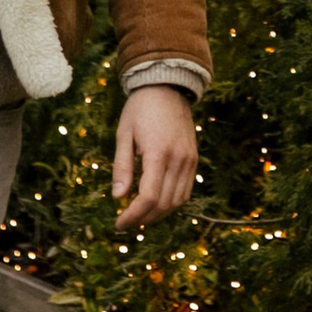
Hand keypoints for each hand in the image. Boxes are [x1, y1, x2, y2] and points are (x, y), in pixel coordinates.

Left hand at [113, 84, 197, 230]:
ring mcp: (189, 160)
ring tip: (139, 216)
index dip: (133, 216)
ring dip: (158, 214)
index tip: (118, 223)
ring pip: (177, 201)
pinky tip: (156, 203)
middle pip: (163, 204)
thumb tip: (118, 197)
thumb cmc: (140, 109)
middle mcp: (178, 160)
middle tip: (126, 222)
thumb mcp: (124, 134)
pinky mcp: (193, 159)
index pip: (148, 197)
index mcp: (158, 153)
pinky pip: (185, 191)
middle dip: (143, 219)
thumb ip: (122, 166)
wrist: (167, 87)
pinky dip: (171, 203)